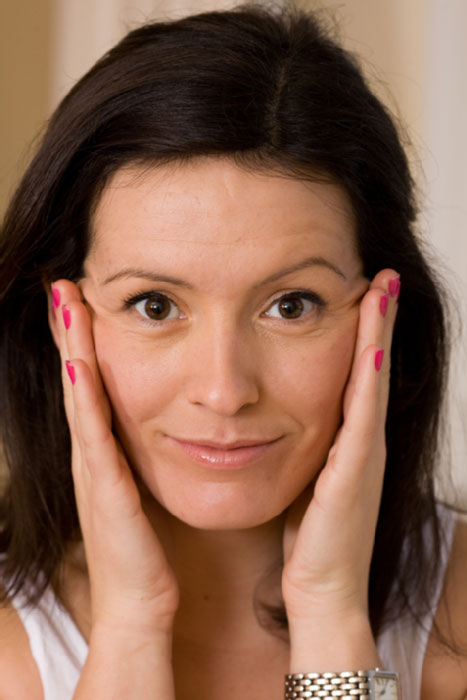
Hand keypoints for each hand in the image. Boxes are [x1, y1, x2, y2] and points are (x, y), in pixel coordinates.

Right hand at [51, 279, 178, 636]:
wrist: (138, 608)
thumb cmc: (145, 553)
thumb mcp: (142, 494)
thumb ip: (143, 460)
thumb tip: (167, 426)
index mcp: (104, 454)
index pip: (91, 386)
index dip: (83, 341)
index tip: (83, 299)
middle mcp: (91, 455)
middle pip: (78, 380)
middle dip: (70, 331)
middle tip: (64, 283)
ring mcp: (93, 471)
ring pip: (80, 397)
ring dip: (72, 347)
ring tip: (65, 301)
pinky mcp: (105, 492)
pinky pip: (94, 438)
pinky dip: (85, 399)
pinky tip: (81, 364)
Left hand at [282, 269, 399, 623]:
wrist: (324, 591)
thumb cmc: (310, 537)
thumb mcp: (307, 478)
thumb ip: (305, 445)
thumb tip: (277, 416)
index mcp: (348, 440)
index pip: (358, 373)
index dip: (365, 331)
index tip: (364, 290)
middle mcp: (363, 442)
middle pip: (372, 368)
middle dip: (379, 320)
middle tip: (383, 275)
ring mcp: (363, 458)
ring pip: (371, 385)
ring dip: (379, 336)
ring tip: (382, 291)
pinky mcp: (353, 479)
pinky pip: (361, 424)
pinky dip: (367, 386)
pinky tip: (370, 352)